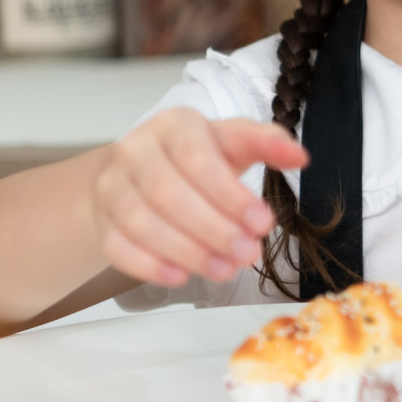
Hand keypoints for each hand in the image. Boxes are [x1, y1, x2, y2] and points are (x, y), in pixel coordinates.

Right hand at [91, 109, 308, 287]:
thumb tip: (300, 156)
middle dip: (213, 229)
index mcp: (174, 125)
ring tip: (225, 269)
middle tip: (249, 252)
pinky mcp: (102, 220)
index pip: (198, 159)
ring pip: (141, 222)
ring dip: (187, 252)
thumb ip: (266, 144)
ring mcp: (113, 186)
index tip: (264, 222)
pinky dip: (148, 265)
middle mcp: (136, 150)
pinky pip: (118, 247)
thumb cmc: (196, 158)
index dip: (230, 195)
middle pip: (168, 193)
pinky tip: (180, 277)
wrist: (139, 172)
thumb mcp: (232, 141)